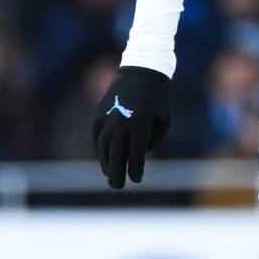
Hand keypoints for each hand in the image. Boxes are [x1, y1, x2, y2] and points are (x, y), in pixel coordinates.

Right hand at [90, 65, 172, 188]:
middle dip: (116, 173)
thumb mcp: (163, 120)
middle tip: (117, 186)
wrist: (141, 71)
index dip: (135, 170)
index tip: (137, 179)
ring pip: (103, 147)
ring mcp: (108, 118)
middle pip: (116, 155)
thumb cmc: (158, 99)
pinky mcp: (98, 113)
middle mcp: (122, 124)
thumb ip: (152, 140)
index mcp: (141, 126)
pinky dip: (97, 148)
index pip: (135, 156)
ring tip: (110, 174)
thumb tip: (138, 155)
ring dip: (105, 163)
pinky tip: (100, 158)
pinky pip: (96, 136)